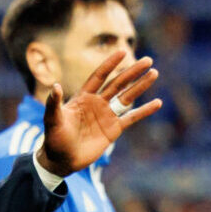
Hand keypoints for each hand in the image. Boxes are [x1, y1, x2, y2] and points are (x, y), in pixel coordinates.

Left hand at [39, 49, 162, 173]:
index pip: (99, 76)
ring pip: (127, 97)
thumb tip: (55, 86)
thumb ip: (54, 104)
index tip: (122, 51)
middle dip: (132, 72)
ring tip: (154, 73)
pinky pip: (132, 118)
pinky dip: (144, 111)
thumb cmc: (54, 139)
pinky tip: (157, 103)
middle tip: (148, 60)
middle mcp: (97, 103)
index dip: (110, 64)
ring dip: (140, 86)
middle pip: (118, 83)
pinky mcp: (114, 129)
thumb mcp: (53, 120)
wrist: (62, 160)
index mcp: (83, 97)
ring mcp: (107, 115)